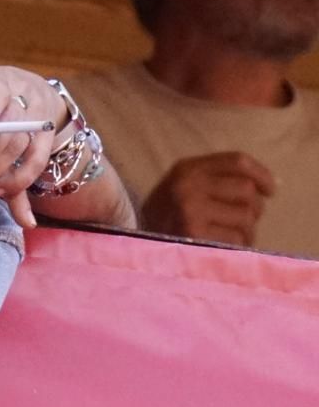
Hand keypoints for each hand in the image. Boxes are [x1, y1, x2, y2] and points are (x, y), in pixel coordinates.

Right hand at [139, 152, 274, 246]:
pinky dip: (236, 245)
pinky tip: (220, 245)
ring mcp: (190, 210)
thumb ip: (218, 180)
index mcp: (186, 168)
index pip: (237, 161)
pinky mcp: (195, 235)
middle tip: (242, 219)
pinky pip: (238, 238)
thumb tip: (270, 185)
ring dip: (246, 230)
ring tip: (229, 235)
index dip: (261, 174)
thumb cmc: (168, 216)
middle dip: (253, 208)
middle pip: (247, 190)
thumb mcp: (185, 186)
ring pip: (246, 217)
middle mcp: (187, 185)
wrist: (135, 244)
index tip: (270, 190)